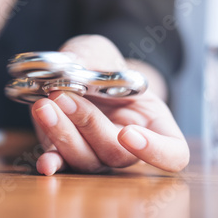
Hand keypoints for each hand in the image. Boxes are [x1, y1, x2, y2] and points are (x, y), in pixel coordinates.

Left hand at [31, 35, 189, 174]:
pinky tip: (44, 163)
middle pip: (116, 154)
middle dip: (88, 124)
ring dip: (62, 134)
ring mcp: (96, 153)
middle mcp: (127, 146)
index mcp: (153, 124)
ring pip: (86, 160)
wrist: (78, 72)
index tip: (128, 133)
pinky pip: (62, 164)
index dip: (156, 151)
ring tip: (44, 106)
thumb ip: (94, 58)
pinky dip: (53, 162)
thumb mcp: (102, 53)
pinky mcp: (67, 153)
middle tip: (62, 95)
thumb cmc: (101, 64)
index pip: (173, 153)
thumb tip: (75, 65)